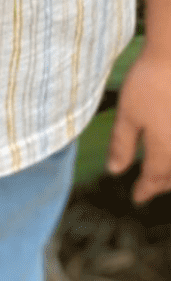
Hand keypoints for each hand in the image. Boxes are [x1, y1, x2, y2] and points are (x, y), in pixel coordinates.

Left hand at [107, 48, 170, 203]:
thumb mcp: (128, 114)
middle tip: (153, 188)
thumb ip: (122, 144)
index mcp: (165, 150)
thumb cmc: (150, 82)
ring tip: (165, 173)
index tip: (137, 198)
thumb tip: (114, 171)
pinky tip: (170, 147)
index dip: (145, 189)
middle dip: (164, 183)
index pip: (154, 178)